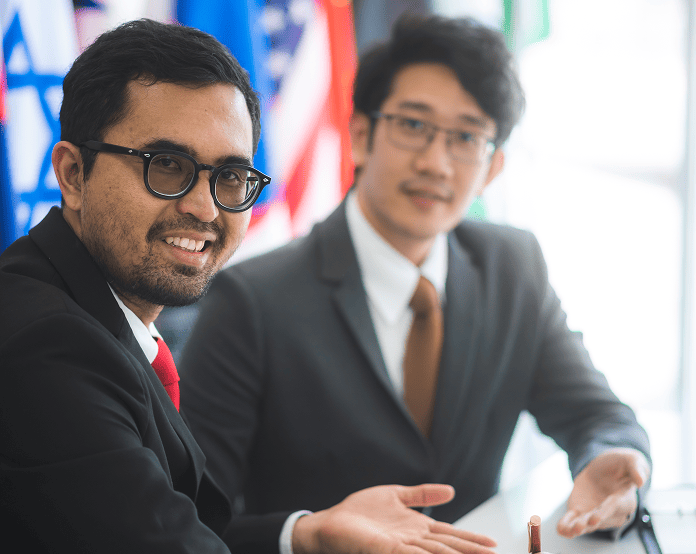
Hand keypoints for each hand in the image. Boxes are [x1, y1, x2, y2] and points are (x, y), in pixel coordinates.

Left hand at [293, 483, 496, 553]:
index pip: (451, 534)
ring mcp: (399, 546)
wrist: (329, 523)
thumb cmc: (360, 512)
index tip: (494, 544)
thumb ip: (422, 494)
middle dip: (471, 551)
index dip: (472, 540)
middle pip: (448, 546)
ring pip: (434, 552)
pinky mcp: (383, 548)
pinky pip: (408, 553)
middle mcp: (412, 540)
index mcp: (417, 528)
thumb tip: (451, 491)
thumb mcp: (396, 495)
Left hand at [557, 447, 649, 537]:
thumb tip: (641, 481)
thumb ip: (636, 468)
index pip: (615, 507)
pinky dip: (567, 525)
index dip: (604, 513)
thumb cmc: (621, 464)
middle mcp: (611, 512)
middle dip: (588, 524)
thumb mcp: (631, 460)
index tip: (595, 518)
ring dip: (576, 528)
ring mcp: (595, 513)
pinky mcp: (581, 510)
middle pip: (599, 519)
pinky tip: (561, 529)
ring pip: (586, 523)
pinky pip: (573, 520)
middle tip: (577, 527)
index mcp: (625, 499)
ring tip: (566, 530)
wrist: (605, 468)